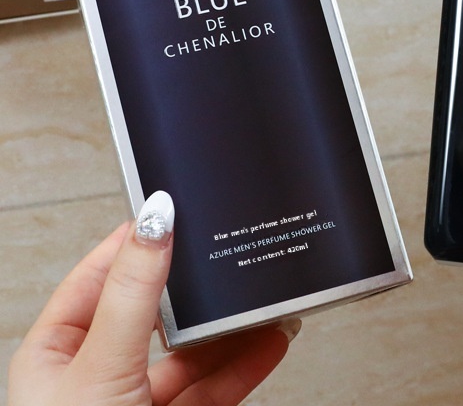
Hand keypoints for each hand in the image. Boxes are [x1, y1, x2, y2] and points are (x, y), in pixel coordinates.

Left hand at [8, 192, 297, 405]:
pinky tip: (271, 341)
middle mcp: (95, 372)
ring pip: (192, 353)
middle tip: (229, 254)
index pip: (100, 274)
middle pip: (155, 311)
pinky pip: (214, 388)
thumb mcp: (100, 366)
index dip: (137, 240)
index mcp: (57, 350)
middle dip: (197, 288)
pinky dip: (245, 365)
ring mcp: (136, 402)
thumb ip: (134, 293)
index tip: (176, 209)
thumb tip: (155, 219)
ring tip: (265, 299)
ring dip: (231, 328)